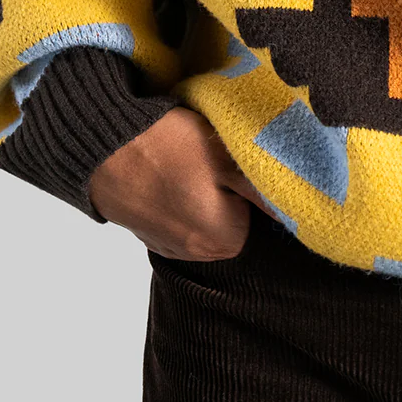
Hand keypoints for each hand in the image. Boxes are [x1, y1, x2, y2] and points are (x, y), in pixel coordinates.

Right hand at [88, 107, 263, 260]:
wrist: (102, 147)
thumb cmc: (171, 149)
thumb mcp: (228, 158)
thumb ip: (265, 187)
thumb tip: (298, 206)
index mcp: (226, 240)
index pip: (264, 214)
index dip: (255, 182)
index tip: (240, 160)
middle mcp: (199, 254)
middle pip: (235, 217)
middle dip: (231, 188)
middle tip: (214, 156)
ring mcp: (170, 245)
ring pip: (206, 215)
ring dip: (204, 191)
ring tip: (188, 161)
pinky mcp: (148, 232)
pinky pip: (180, 215)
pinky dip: (180, 195)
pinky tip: (169, 170)